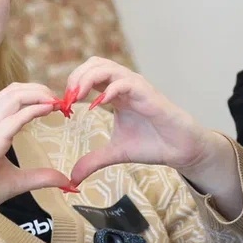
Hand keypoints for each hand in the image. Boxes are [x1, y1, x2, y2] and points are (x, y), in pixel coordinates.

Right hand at [0, 83, 72, 226]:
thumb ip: (41, 177)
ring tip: (56, 101)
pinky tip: (49, 110)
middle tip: (60, 99)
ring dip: (38, 95)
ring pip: (14, 97)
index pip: (10, 96)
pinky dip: (35, 109)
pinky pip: (16, 118)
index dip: (34, 94)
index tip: (55, 102)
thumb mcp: (19, 181)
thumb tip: (65, 181)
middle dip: (39, 89)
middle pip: (13, 91)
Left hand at [64, 58, 222, 184]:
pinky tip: (98, 104)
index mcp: (115, 93)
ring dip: (87, 78)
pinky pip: (125, 82)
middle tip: (66, 99)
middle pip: (94, 63)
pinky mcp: (148, 93)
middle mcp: (124, 85)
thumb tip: (72, 178)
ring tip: (76, 97)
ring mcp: (136, 86)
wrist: (180, 149)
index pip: (88, 74)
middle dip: (75, 77)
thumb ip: (93, 161)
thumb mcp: (115, 153)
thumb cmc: (152, 144)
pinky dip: (109, 89)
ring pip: (107, 66)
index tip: (62, 107)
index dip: (72, 86)